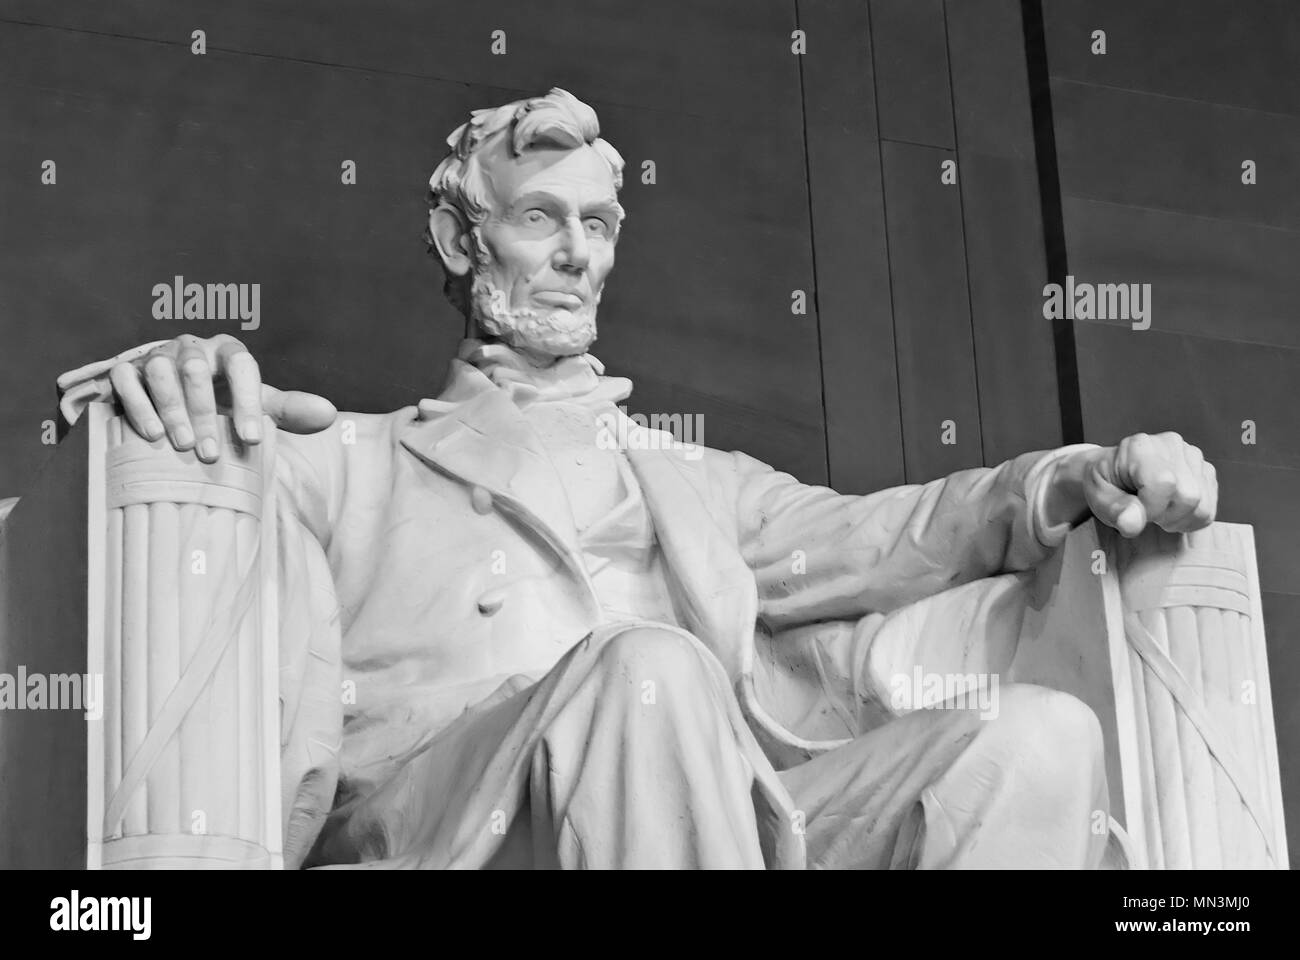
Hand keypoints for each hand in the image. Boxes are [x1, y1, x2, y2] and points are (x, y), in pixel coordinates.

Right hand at [58, 334, 336, 461]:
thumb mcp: (256, 404)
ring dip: (171, 408)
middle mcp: (191, 348)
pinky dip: (138, 404)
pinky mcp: (126, 369)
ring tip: (181, 445)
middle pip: (197, 370)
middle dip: (204, 413)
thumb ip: (289, 409)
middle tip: (209, 454)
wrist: (170, 394)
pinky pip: (126, 378)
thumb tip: (330, 415)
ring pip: (160, 371)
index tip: (252, 439)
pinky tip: (151, 433)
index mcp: (227, 351)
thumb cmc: (221, 400)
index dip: (248, 401)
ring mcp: (156, 355)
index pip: (242, 365)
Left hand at [1046, 432, 1217, 537]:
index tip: (1134, 512)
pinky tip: (1170, 509)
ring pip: (1203, 506)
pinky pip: (1209, 509)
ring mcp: (1192, 456)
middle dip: (1165, 516)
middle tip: (1144, 512)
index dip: (1151, 508)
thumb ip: (1114, 510)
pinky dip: (1190, 518)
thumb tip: (1132, 523)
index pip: (1164, 483)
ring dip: (1178, 519)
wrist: (1112, 471)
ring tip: (1156, 510)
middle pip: (1189, 496)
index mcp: (1141, 447)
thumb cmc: (1105, 483)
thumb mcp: (1097, 497)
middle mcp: (1172, 445)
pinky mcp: (1205, 471)